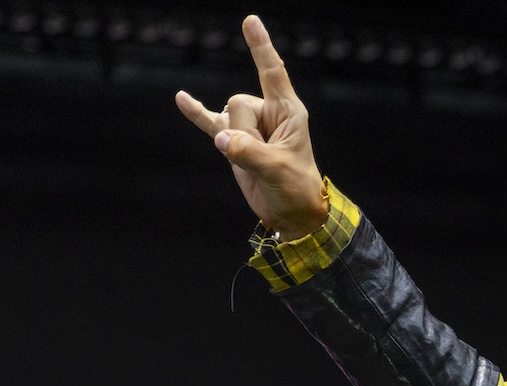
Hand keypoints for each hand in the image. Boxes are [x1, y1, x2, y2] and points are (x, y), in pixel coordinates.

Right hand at [175, 15, 326, 239]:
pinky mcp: (233, 141)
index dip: (261, 47)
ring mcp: (249, 126)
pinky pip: (210, 121)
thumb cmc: (296, 188)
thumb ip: (249, 152)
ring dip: (231, 143)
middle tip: (263, 157)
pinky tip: (181, 99)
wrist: (290, 212)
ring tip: (254, 162)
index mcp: (288, 111)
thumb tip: (221, 140)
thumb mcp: (277, 170)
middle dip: (243, 131)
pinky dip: (196, 113)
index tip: (251, 21)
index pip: (272, 72)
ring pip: (224, 119)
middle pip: (237, 103)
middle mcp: (268, 113)